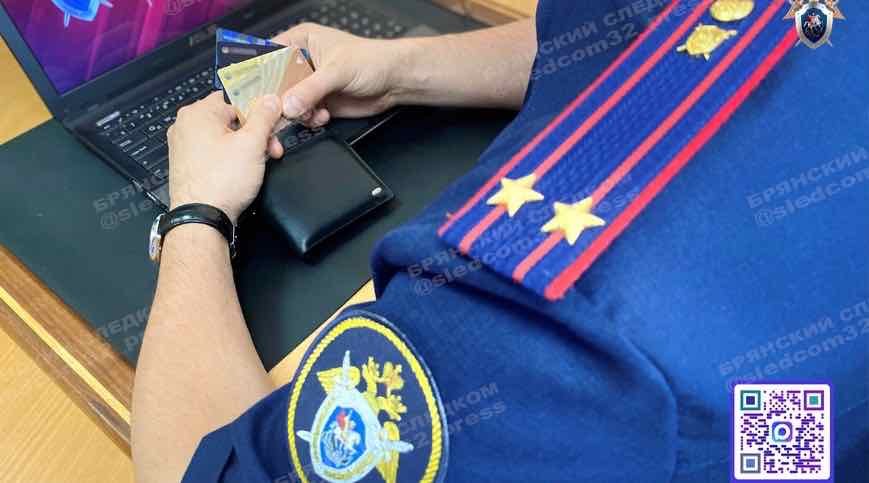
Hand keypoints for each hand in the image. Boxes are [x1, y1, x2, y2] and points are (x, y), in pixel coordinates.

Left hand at [167, 92, 282, 223]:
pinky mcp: (184, 163)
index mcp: (198, 113)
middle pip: (229, 120)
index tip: (272, 130)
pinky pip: (211, 152)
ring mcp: (182, 145)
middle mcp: (185, 124)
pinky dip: (227, 158)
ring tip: (256, 165)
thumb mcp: (252, 144)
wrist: (201, 218)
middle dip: (254, 134)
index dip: (258, 115)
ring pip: (222, 137)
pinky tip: (239, 172)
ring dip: (243, 148)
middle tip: (270, 151)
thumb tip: (271, 99)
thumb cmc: (223, 180)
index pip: (236, 100)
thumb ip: (264, 116)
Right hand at [273, 23, 406, 126]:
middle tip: (282, 109)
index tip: (259, 91)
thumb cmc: (372, 60)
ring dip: (296, 112)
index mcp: (300, 41)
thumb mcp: (337, 71)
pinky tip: (322, 115)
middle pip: (275, 83)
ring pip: (287, 103)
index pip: (269, 56)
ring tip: (311, 112)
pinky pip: (302, 115)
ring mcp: (309, 84)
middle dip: (279, 99)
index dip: (261, 73)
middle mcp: (302, 62)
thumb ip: (310, 88)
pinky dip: (309, 119)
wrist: (394, 81)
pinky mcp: (318, 103)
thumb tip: (289, 104)